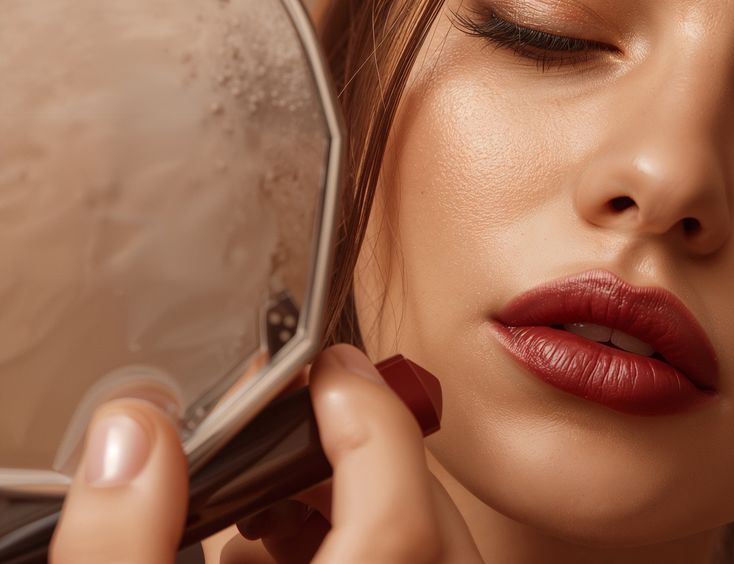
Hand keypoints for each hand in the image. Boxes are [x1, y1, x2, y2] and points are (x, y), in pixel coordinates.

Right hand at [50, 345, 484, 563]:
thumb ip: (122, 538)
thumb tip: (133, 436)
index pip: (399, 518)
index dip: (370, 423)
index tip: (334, 367)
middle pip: (427, 520)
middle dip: (367, 452)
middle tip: (308, 417)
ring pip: (432, 548)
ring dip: (363, 504)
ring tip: (273, 500)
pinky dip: (362, 544)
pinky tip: (276, 550)